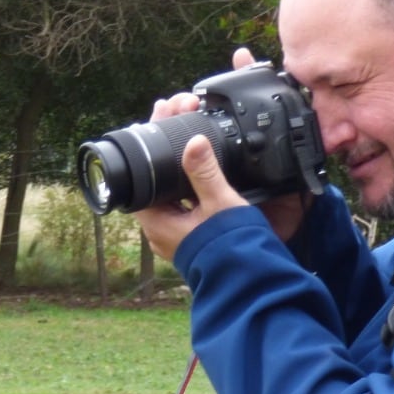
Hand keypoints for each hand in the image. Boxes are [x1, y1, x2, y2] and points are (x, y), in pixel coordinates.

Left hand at [131, 48, 309, 259]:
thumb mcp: (219, 205)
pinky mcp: (190, 236)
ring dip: (178, 159)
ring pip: (168, 186)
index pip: (143, 171)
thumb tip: (192, 141)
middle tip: (177, 110)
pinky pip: (181, 199)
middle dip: (165, 142)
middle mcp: (159, 229)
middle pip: (154, 176)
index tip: (164, 111)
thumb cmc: (231, 250)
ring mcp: (174, 234)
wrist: (250, 283)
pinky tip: (200, 163)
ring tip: (188, 127)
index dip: (152, 136)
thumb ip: (205, 171)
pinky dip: (187, 177)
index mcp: (156, 221)